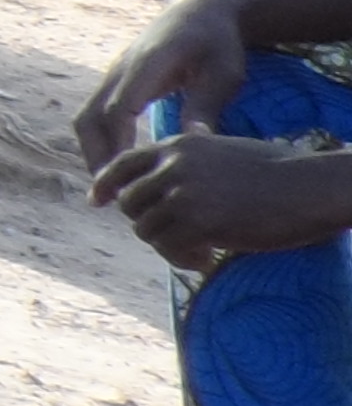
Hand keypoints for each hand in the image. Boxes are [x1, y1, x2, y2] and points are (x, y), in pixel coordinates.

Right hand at [77, 0, 254, 171]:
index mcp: (147, 64)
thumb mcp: (223, 73)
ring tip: (108, 188)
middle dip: (96, 157)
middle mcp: (122, 69)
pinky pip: (96, 113)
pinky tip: (116, 166)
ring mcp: (115, 74)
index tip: (125, 181)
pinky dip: (99, 141)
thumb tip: (191, 140)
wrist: (204, 11)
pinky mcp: (117, 80)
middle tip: (108, 196)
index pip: (120, 108)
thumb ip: (205, 104)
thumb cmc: (219, 44)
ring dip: (93, 152)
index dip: (118, 145)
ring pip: (87, 116)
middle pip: (91, 116)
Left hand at [91, 130, 351, 273]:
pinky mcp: (198, 223)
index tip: (97, 200)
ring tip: (198, 252)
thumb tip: (161, 189)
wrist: (307, 186)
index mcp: (177, 145)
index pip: (122, 163)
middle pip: (130, 203)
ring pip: (146, 229)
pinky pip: (170, 249)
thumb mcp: (220, 152)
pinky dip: (181, 259)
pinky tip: (206, 260)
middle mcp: (173, 166)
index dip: (106, 184)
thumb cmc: (275, 171)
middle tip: (177, 238)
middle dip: (147, 223)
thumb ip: (187, 163)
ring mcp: (183, 194)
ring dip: (167, 246)